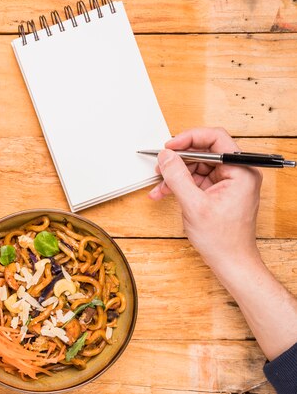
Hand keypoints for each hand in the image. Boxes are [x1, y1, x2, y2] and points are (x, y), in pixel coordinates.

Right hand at [148, 127, 262, 270]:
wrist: (231, 262)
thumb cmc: (222, 239)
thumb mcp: (194, 205)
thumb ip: (177, 177)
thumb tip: (166, 156)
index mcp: (241, 171)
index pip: (215, 139)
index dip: (189, 138)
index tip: (170, 146)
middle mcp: (238, 173)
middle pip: (204, 152)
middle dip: (179, 160)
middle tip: (161, 166)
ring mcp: (229, 182)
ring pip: (197, 166)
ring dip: (176, 175)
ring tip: (160, 185)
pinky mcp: (219, 191)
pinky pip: (196, 179)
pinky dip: (180, 185)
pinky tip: (164, 192)